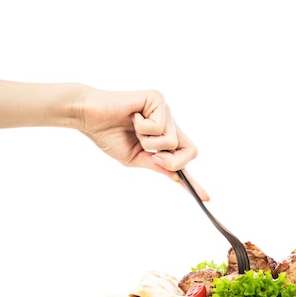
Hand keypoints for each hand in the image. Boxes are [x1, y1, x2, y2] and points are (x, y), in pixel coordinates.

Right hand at [75, 87, 209, 200]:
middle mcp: (169, 121)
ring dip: (148, 142)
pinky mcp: (158, 98)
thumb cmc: (108, 135)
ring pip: (172, 141)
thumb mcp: (136, 158)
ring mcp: (165, 109)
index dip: (195, 180)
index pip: (186, 157)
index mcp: (164, 136)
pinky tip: (132, 116)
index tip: (207, 198)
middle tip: (151, 154)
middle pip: (189, 151)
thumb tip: (179, 178)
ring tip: (133, 128)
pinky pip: (159, 127)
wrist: (88, 118)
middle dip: (170, 161)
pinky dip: (142, 128)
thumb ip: (157, 166)